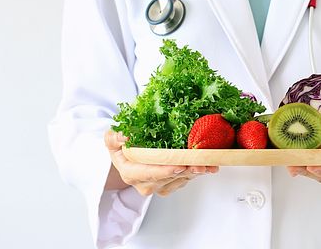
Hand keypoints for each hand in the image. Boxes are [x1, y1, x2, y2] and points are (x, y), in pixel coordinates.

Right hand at [104, 129, 218, 195]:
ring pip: (180, 180)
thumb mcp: (112, 139)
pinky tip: (208, 165)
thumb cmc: (122, 147)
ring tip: (208, 164)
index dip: (163, 171)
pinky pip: (185, 180)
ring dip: (195, 172)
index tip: (177, 166)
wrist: (128, 155)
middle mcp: (145, 184)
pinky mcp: (170, 185)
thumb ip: (114, 137)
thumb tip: (123, 136)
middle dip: (185, 171)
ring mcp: (159, 186)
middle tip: (200, 163)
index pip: (148, 174)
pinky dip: (198, 172)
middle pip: (168, 178)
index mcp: (130, 173)